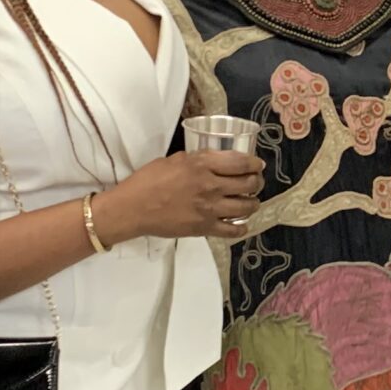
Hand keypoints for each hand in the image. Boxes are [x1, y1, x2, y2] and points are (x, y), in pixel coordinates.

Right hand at [100, 148, 265, 240]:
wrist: (133, 209)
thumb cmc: (148, 180)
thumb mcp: (174, 160)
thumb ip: (197, 160)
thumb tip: (213, 161)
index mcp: (202, 164)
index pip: (241, 162)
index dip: (255, 163)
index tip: (258, 165)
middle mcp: (211, 186)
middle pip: (249, 183)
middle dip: (256, 182)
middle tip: (255, 182)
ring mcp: (210, 209)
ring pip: (246, 206)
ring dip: (253, 203)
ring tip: (250, 202)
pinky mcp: (204, 228)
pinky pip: (233, 230)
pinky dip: (241, 227)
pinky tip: (241, 223)